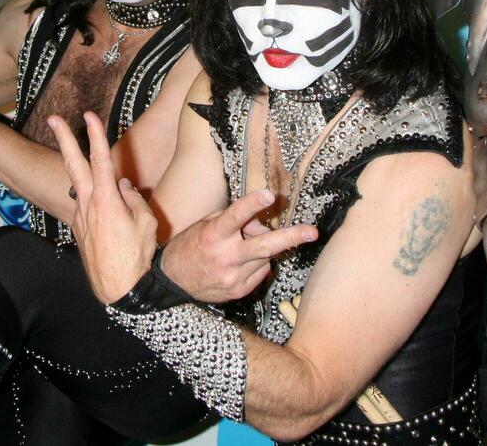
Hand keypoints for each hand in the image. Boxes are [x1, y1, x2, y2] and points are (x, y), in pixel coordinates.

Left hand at [50, 111, 157, 303]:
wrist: (119, 289)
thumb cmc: (137, 257)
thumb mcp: (146, 223)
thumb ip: (133, 199)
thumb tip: (122, 187)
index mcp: (106, 201)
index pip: (100, 160)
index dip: (95, 135)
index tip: (89, 115)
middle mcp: (87, 205)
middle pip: (74, 165)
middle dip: (65, 139)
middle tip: (55, 118)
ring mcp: (80, 217)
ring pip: (80, 186)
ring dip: (83, 172)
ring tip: (97, 182)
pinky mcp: (79, 229)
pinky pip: (87, 207)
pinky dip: (96, 202)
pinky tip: (112, 218)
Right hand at [161, 191, 317, 302]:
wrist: (174, 282)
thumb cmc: (191, 246)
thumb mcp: (206, 226)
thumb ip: (234, 221)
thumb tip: (259, 222)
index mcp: (212, 235)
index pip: (234, 217)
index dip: (252, 204)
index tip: (269, 195)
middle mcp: (224, 257)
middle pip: (263, 246)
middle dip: (291, 238)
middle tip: (312, 232)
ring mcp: (233, 277)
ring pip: (265, 258)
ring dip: (265, 247)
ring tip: (246, 243)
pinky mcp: (239, 291)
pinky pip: (260, 272)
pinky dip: (258, 263)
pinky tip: (243, 261)